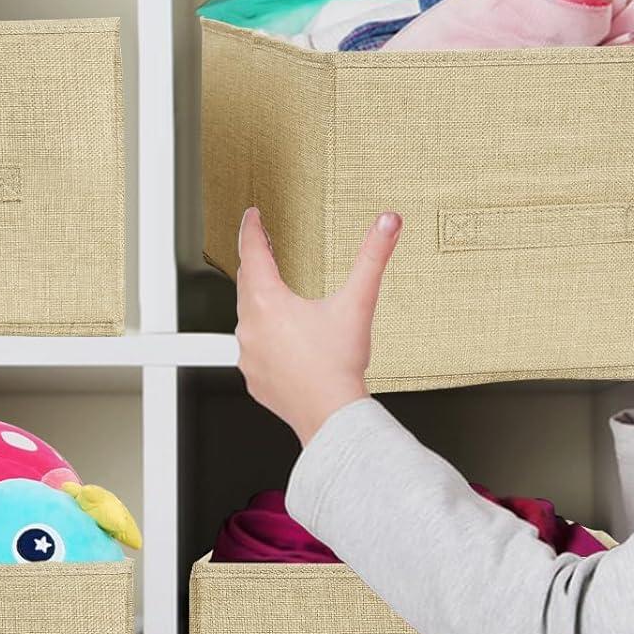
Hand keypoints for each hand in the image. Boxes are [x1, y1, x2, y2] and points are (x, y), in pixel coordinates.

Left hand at [234, 204, 402, 446]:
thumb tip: (387, 223)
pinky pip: (253, 349)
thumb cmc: (338, 365)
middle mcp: (250, 327)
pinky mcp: (254, 378)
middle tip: (261, 247)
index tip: (252, 217)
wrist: (331, 416)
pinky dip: (263, 337)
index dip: (252, 230)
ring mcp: (249, 355)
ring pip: (247, 317)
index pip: (252, 253)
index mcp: (268, 303)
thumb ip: (373, 257)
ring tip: (273, 293)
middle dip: (254, 262)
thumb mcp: (357, 303)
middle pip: (245, 283)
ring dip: (258, 301)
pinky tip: (281, 340)